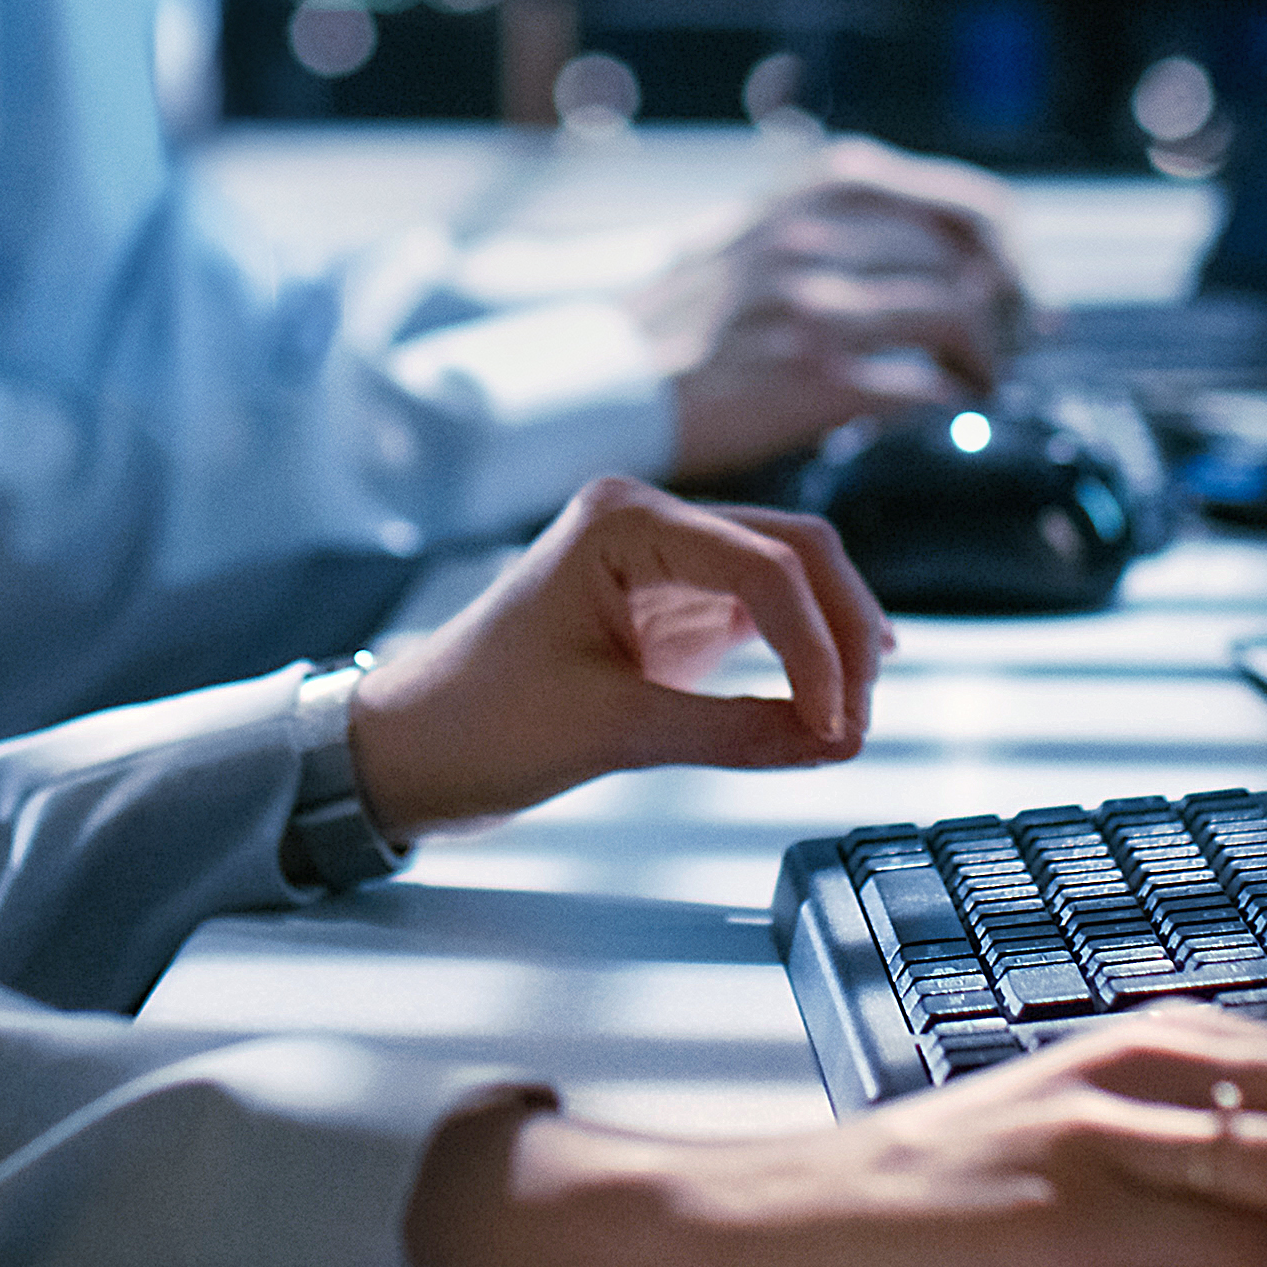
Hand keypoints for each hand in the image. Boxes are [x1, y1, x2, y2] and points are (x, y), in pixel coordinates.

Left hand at [343, 477, 891, 833]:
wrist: (408, 748)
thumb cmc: (475, 722)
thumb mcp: (610, 732)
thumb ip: (734, 733)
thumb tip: (833, 741)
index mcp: (621, 518)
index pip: (765, 564)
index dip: (817, 648)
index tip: (839, 726)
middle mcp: (648, 519)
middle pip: (795, 552)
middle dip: (842, 635)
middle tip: (858, 724)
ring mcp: (661, 558)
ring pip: (789, 578)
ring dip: (831, 644)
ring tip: (849, 723)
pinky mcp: (668, 604)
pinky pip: (762, 614)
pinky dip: (801, 656)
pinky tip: (827, 702)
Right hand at [633, 139, 1031, 481]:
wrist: (607, 378)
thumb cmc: (684, 316)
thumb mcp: (758, 229)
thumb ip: (840, 223)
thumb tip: (946, 249)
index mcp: (815, 192)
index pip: (965, 203)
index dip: (1010, 252)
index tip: (1021, 289)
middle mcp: (818, 236)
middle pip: (971, 263)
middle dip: (1009, 310)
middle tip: (1012, 346)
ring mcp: (815, 304)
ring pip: (957, 317)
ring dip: (986, 359)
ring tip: (976, 382)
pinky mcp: (810, 376)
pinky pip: (921, 386)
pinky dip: (948, 403)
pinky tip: (940, 414)